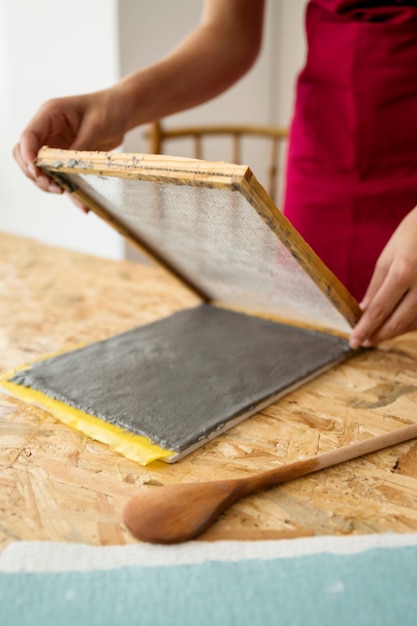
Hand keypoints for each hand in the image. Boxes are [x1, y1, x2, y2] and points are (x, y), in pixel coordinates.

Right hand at [13, 88, 127, 193]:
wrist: (124, 110)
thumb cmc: (110, 108)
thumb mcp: (96, 126)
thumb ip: (80, 147)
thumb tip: (67, 169)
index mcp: (50, 115)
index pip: (28, 137)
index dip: (28, 156)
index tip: (37, 173)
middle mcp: (48, 131)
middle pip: (26, 156)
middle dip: (35, 174)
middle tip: (54, 187)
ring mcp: (56, 145)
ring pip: (40, 169)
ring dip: (48, 184)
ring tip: (65, 192)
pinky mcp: (67, 158)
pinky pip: (61, 176)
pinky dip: (68, 189)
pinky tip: (81, 203)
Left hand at [350, 206, 416, 347]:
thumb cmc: (413, 235)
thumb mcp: (389, 256)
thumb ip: (376, 286)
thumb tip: (364, 311)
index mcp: (403, 272)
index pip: (380, 309)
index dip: (365, 328)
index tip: (354, 341)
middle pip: (398, 322)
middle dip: (379, 335)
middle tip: (364, 342)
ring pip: (413, 324)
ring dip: (394, 332)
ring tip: (378, 334)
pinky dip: (410, 324)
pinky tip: (399, 324)